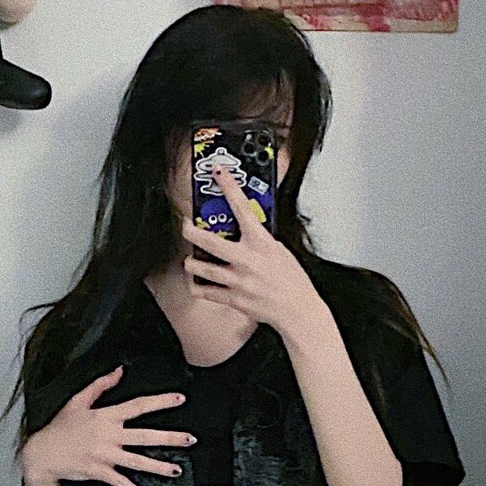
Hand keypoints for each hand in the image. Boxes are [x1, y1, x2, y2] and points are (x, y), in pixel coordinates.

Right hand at [20, 366, 192, 485]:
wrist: (43, 452)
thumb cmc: (60, 427)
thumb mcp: (78, 401)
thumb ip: (100, 386)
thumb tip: (118, 371)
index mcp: (106, 416)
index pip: (138, 406)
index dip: (160, 402)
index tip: (180, 400)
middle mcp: (109, 435)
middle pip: (146, 436)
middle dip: (170, 438)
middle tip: (191, 439)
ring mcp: (106, 455)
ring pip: (138, 462)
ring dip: (159, 467)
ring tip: (177, 470)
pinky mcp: (100, 472)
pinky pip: (122, 483)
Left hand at [180, 169, 329, 345]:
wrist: (299, 312)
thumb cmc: (293, 283)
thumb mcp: (280, 251)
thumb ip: (260, 240)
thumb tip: (245, 229)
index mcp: (261, 243)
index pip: (242, 207)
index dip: (228, 186)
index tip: (218, 173)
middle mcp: (246, 260)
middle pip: (207, 241)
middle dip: (190, 230)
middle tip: (186, 225)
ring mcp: (238, 280)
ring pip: (200, 268)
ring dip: (191, 263)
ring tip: (190, 260)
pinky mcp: (235, 299)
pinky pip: (206, 292)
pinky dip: (199, 288)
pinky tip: (198, 284)